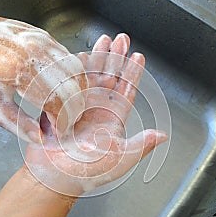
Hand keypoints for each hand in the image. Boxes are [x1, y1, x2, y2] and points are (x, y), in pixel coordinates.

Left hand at [0, 0, 86, 141]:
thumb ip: (16, 123)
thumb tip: (39, 138)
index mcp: (19, 71)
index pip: (58, 102)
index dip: (63, 122)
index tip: (58, 132)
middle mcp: (36, 52)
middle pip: (73, 88)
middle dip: (73, 111)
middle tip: (63, 122)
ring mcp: (44, 41)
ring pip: (77, 73)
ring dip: (76, 94)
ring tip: (62, 108)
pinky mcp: (47, 37)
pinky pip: (70, 61)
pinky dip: (72, 79)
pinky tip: (59, 90)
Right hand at [24, 33, 167, 195]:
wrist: (52, 177)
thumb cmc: (86, 172)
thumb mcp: (118, 158)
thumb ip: (140, 145)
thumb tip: (162, 136)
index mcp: (113, 120)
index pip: (127, 91)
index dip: (133, 73)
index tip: (138, 55)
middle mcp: (97, 110)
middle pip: (110, 78)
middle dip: (116, 58)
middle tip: (121, 39)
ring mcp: (78, 107)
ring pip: (91, 76)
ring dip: (97, 58)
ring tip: (102, 41)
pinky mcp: (60, 106)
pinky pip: (69, 83)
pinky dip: (75, 68)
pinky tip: (79, 55)